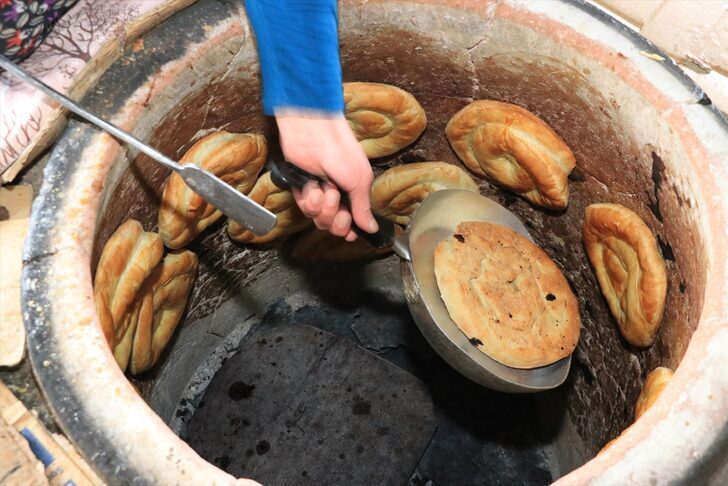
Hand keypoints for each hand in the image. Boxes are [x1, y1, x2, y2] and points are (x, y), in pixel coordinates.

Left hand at [275, 110, 377, 240]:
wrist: (314, 135)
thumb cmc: (341, 152)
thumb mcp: (360, 181)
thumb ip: (363, 209)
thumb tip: (371, 228)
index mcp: (353, 193)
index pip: (351, 221)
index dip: (348, 229)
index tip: (349, 232)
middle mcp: (336, 195)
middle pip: (334, 225)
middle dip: (336, 219)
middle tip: (339, 204)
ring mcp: (319, 193)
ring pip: (319, 219)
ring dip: (324, 207)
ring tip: (326, 189)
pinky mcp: (302, 190)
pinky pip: (305, 208)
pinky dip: (310, 199)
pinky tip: (314, 186)